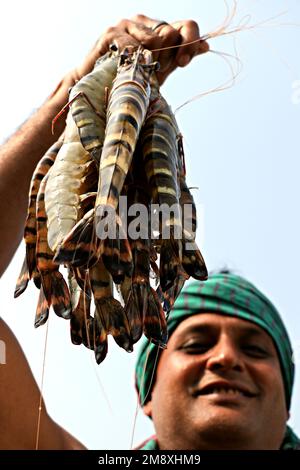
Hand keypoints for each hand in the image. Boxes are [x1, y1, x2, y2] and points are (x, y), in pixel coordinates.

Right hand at [72, 14, 208, 84]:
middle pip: (171, 32)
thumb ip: (180, 57)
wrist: (100, 88)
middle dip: (167, 57)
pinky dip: (131, 58)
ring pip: (152, 38)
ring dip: (148, 60)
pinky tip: (125, 66)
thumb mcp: (161, 70)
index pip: (187, 26)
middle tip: (154, 71)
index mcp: (161, 30)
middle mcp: (146, 23)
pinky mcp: (111, 33)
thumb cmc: (131, 80)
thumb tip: (206, 45)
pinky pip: (130, 43)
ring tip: (137, 71)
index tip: (183, 63)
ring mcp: (127, 25)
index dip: (190, 42)